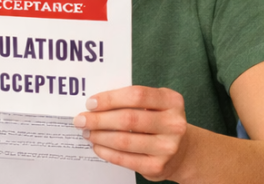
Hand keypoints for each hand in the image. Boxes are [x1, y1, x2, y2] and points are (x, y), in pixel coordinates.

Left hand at [74, 86, 189, 181]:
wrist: (182, 151)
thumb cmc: (159, 121)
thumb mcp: (156, 104)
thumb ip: (132, 100)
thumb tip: (95, 105)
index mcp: (172, 101)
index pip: (137, 95)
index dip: (110, 98)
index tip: (91, 103)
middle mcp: (173, 124)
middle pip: (128, 119)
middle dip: (99, 119)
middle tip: (81, 119)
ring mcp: (167, 147)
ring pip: (124, 140)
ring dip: (100, 136)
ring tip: (87, 132)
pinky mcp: (157, 166)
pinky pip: (125, 159)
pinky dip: (107, 152)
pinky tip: (97, 146)